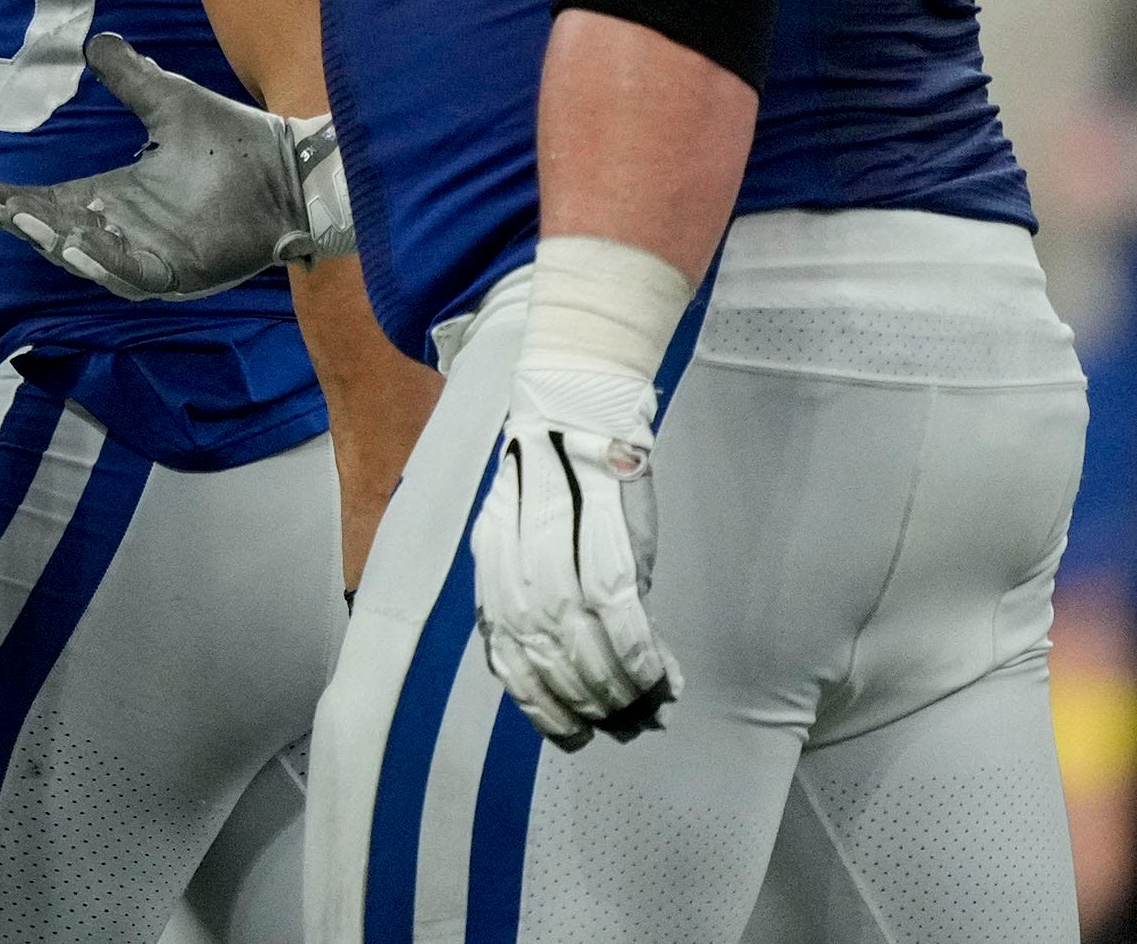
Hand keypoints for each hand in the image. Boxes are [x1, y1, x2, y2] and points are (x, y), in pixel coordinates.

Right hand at [0, 33, 349, 301]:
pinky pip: (138, 275)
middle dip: (29, 224)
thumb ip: (133, 77)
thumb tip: (97, 41)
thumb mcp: (171, 100)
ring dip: (61, 244)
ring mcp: (156, 256)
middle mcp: (130, 230)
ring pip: (94, 260)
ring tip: (30, 223)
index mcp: (121, 195)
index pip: (58, 202)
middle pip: (64, 234)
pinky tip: (83, 245)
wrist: (295, 170)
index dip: (21, 201)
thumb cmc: (236, 140)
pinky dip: (109, 264)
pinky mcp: (185, 272)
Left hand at [470, 363, 674, 747]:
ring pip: (580, 643)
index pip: (506, 656)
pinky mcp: (603, 539)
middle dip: (584, 704)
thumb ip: (547, 603)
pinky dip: (638, 654)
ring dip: (616, 687)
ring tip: (644, 709)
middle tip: (620, 726)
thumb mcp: (529, 543)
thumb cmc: (559, 485)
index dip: (540, 705)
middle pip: (544, 657)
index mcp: (490, 569)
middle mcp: (513, 566)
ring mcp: (556, 552)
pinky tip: (658, 676)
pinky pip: (619, 612)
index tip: (571, 733)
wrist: (576, 414)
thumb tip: (587, 670)